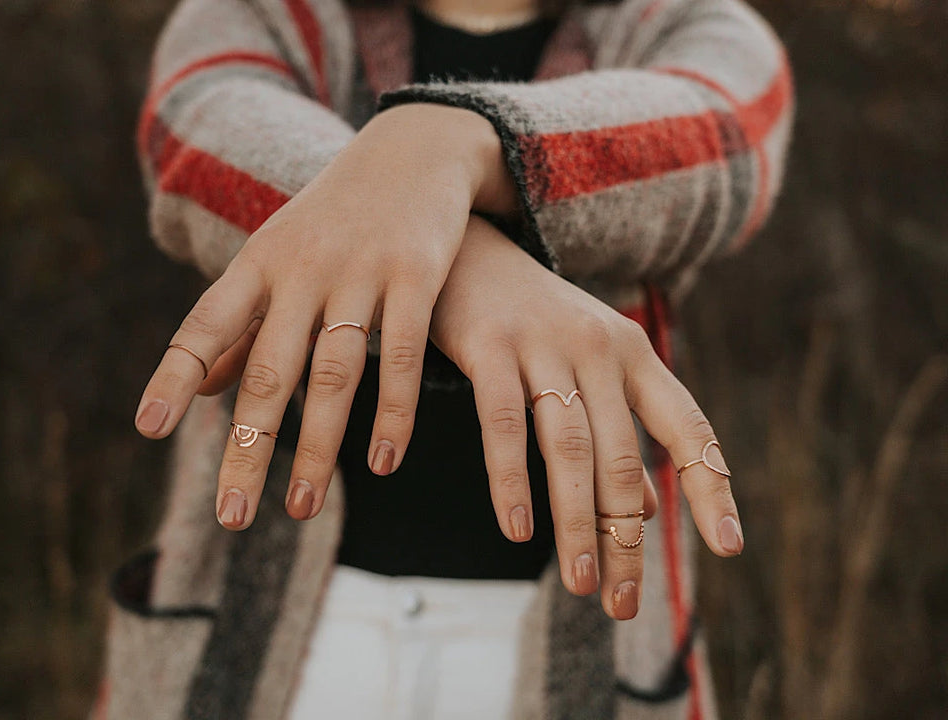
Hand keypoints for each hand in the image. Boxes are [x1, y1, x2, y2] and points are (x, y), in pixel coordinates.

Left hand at [134, 104, 514, 528]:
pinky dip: (391, 412)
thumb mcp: (280, 260)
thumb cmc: (336, 217)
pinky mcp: (414, 274)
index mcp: (259, 264)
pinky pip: (400, 354)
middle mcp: (300, 268)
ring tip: (300, 509)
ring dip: (314, 449)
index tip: (148, 430)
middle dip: (247, 449)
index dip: (172, 376)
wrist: (413, 147)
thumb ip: (243, 326)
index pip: (204, 325)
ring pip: (331, 375)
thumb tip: (200, 393)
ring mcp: (358, 271)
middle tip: (230, 516)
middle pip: (267, 373)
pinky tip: (381, 461)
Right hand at [430, 217, 742, 617]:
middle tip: (621, 602)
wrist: (466, 247)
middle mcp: (599, 348)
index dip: (712, 487)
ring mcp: (544, 346)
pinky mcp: (490, 345)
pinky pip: (504, 424)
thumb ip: (618, 433)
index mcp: (633, 352)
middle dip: (624, 538)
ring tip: (579, 584)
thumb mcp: (584, 366)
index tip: (729, 547)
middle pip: (622, 458)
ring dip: (577, 524)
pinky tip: (517, 528)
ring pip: (570, 450)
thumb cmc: (530, 319)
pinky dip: (511, 480)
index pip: (688, 427)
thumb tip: (649, 511)